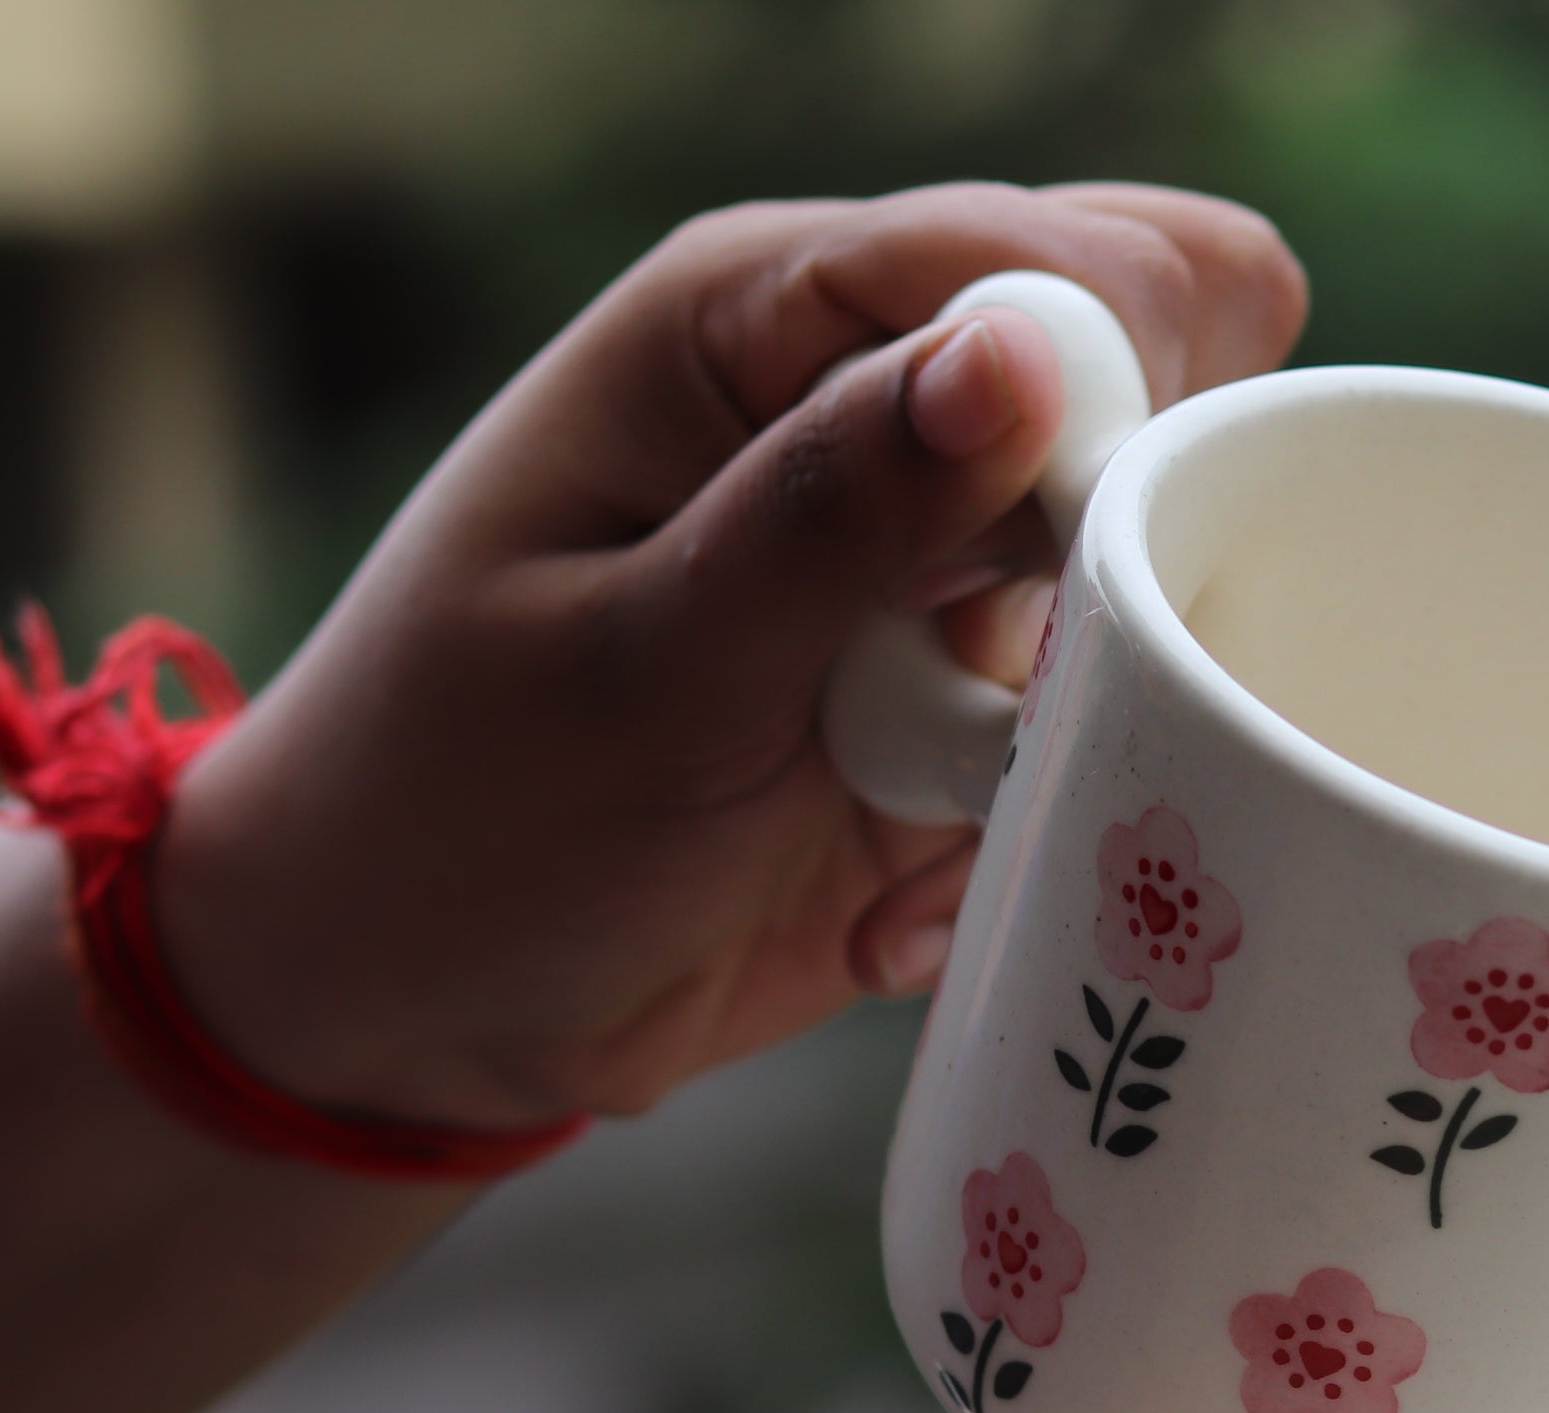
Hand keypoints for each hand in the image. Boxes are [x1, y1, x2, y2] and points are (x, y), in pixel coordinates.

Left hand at [156, 184, 1308, 1133]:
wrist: (402, 1015)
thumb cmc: (461, 818)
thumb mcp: (644, 674)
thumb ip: (835, 512)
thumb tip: (1023, 354)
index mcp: (750, 328)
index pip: (1038, 260)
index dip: (1116, 390)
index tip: (1080, 562)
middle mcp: (855, 419)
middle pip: (1146, 387)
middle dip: (1125, 554)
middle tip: (1003, 688)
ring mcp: (918, 574)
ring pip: (1145, 587)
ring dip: (1072, 724)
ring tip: (915, 812)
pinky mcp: (950, 719)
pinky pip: (1091, 748)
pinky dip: (1020, 839)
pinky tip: (883, 909)